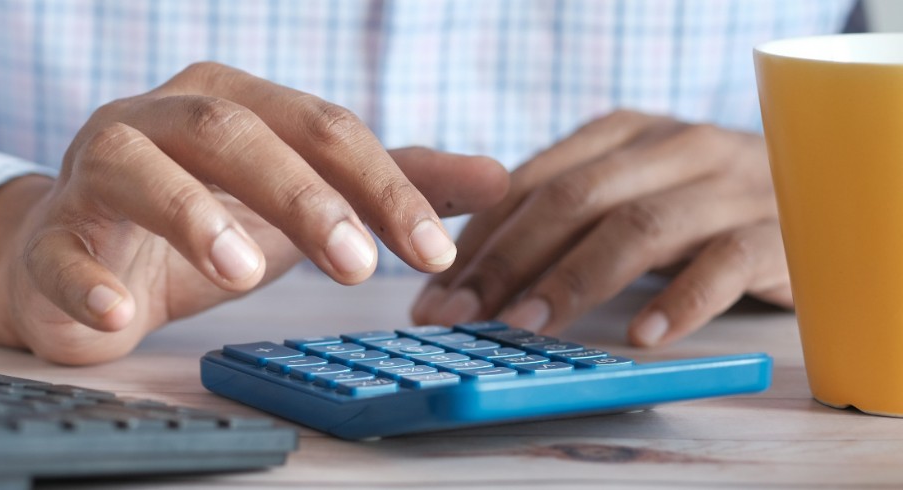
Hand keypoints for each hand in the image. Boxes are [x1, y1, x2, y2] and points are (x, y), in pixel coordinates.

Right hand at [0, 62, 508, 364]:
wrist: (81, 257)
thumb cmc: (200, 220)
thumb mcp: (300, 201)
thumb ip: (388, 186)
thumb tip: (498, 178)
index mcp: (230, 101)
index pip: (318, 126)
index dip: (380, 184)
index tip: (432, 250)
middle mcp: (159, 118)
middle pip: (232, 130)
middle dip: (300, 194)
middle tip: (357, 266)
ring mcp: (95, 172)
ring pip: (137, 167)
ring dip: (191, 214)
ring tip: (244, 272)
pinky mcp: (50, 237)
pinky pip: (60, 251)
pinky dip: (87, 282)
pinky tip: (120, 315)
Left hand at [411, 110, 791, 346]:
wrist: (825, 186)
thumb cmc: (699, 206)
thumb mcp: (627, 193)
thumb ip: (560, 217)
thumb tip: (465, 274)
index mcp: (623, 133)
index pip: (532, 182)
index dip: (477, 239)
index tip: (435, 293)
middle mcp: (673, 148)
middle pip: (574, 200)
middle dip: (506, 260)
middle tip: (461, 315)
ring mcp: (727, 186)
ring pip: (639, 227)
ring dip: (574, 280)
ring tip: (527, 327)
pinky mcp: (776, 231)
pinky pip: (725, 264)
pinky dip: (681, 300)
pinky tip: (642, 336)